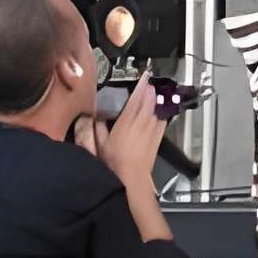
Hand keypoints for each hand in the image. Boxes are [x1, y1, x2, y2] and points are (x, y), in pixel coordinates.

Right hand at [102, 72, 164, 189]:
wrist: (132, 179)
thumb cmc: (113, 163)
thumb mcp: (99, 145)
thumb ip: (96, 129)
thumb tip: (95, 117)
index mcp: (125, 124)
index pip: (135, 101)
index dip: (140, 88)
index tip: (144, 78)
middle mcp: (140, 126)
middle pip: (148, 104)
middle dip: (150, 92)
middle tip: (151, 82)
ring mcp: (150, 133)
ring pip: (156, 111)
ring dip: (156, 101)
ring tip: (156, 93)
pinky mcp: (157, 141)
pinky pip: (162, 123)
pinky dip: (162, 114)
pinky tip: (161, 112)